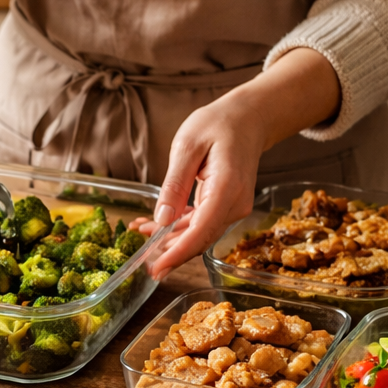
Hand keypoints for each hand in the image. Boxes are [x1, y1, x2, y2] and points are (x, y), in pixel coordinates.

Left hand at [147, 48, 341, 278]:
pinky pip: (200, 224)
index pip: (201, 231)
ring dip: (169, 240)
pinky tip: (153, 227)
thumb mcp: (187, 146)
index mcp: (227, 188)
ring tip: (139, 235)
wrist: (248, 118)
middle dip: (169, 253)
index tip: (156, 269)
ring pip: (198, 234)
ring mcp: (233, 208)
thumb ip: (174, 184)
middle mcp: (234, 204)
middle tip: (142, 263)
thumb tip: (161, 219)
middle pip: (199, 239)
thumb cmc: (218, 125)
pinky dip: (178, 229)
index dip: (177, 253)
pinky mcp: (226, 207)